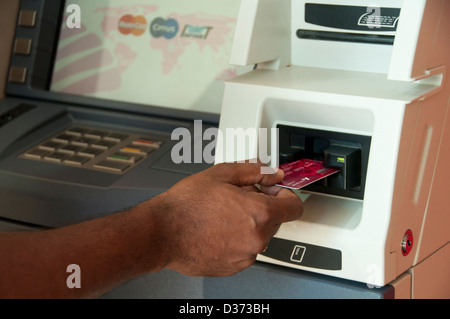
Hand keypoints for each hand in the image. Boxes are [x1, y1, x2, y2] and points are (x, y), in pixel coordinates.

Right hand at [155, 162, 302, 276]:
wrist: (162, 232)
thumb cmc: (186, 205)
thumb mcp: (222, 174)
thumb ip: (255, 172)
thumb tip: (273, 173)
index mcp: (259, 214)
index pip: (294, 206)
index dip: (285, 195)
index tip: (275, 192)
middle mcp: (256, 239)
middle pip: (275, 220)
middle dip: (261, 207)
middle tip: (237, 198)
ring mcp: (245, 256)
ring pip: (258, 235)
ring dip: (248, 224)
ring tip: (222, 214)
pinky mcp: (233, 267)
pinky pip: (244, 250)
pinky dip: (236, 240)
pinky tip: (217, 229)